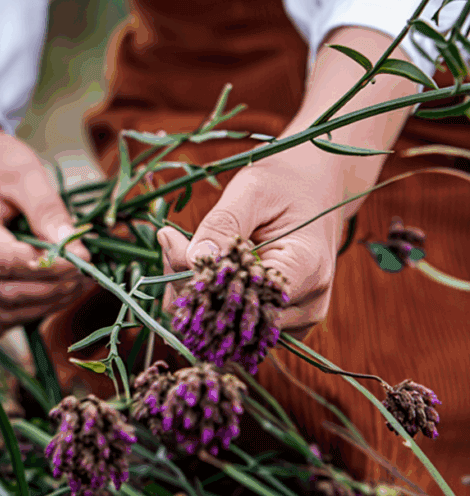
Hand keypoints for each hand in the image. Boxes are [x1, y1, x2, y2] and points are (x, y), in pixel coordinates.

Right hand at [0, 107, 89, 334]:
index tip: (85, 260)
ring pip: (5, 312)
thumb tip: (80, 254)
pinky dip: (31, 310)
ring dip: (47, 304)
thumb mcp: (26, 174)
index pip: (6, 261)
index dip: (50, 267)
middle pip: (6, 292)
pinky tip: (57, 291)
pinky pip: (1, 315)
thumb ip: (50, 212)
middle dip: (53, 288)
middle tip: (89, 274)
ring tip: (80, 282)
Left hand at [158, 25, 417, 341]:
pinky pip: (239, 318)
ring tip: (180, 244)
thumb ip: (219, 230)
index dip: (191, 285)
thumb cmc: (293, 169)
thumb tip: (186, 267)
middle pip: (226, 324)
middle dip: (184, 289)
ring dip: (194, 293)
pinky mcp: (289, 315)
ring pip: (229, 326)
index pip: (234, 306)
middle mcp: (305, 305)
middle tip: (165, 239)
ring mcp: (299, 315)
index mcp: (300, 271)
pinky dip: (210, 294)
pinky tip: (198, 261)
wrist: (331, 170)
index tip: (168, 241)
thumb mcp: (251, 187)